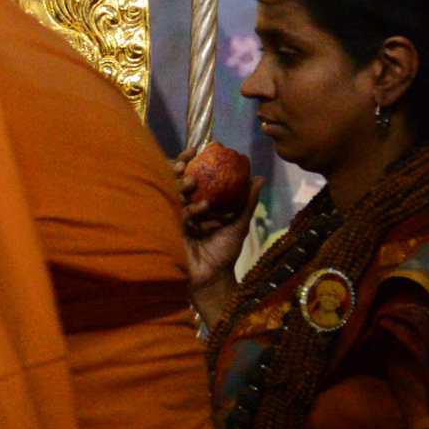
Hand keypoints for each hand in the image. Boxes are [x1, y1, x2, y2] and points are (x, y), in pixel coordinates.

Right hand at [177, 147, 252, 286]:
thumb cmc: (224, 251)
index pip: (187, 177)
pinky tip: (202, 207)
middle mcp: (180, 209)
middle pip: (174, 183)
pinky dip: (189, 210)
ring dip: (182, 187)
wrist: (214, 277)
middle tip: (187, 164)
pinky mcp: (168, 233)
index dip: (188, 162)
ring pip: (172, 197)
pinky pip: (176, 216)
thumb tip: (259, 177)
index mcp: (193, 203)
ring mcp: (172, 220)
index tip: (195, 150)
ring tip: (194, 183)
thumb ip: (247, 201)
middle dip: (178, 171)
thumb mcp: (238, 223)